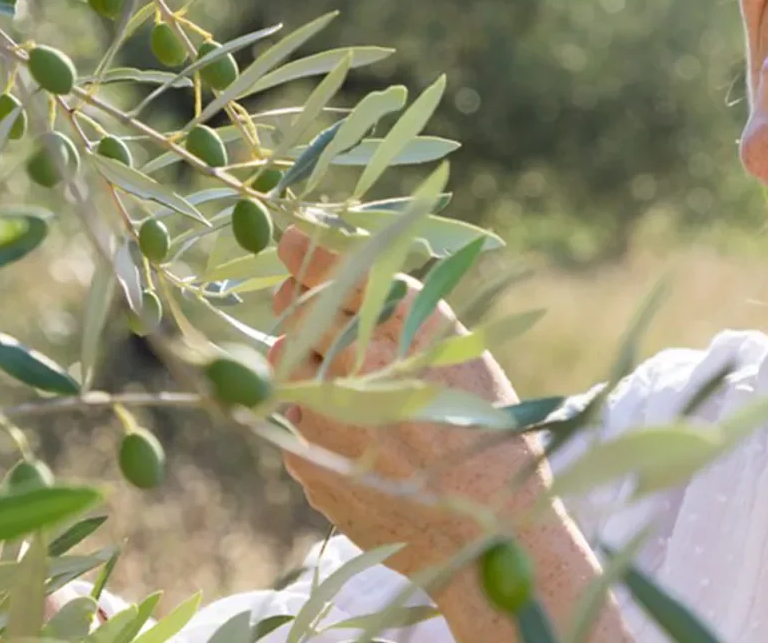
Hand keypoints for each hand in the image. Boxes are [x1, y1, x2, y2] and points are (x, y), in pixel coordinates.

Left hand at [268, 230, 634, 640]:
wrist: (485, 524)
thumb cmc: (477, 426)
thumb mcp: (451, 346)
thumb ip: (388, 301)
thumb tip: (307, 247)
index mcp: (410, 324)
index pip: (336, 265)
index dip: (309, 252)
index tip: (293, 244)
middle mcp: (363, 359)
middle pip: (298, 310)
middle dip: (303, 309)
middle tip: (324, 322)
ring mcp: (328, 409)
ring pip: (282, 360)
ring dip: (303, 361)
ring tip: (349, 384)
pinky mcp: (307, 455)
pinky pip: (289, 413)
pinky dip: (310, 413)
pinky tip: (355, 431)